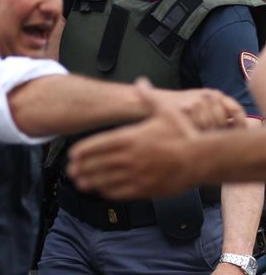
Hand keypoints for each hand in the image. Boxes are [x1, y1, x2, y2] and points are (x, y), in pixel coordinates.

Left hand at [68, 81, 235, 199]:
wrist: (203, 158)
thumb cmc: (185, 134)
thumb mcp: (166, 112)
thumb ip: (149, 98)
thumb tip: (141, 82)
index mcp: (132, 138)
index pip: (100, 144)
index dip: (84, 150)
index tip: (72, 154)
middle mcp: (131, 156)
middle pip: (99, 163)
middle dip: (83, 167)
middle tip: (70, 170)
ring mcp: (138, 174)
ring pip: (107, 179)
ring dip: (91, 181)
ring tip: (79, 183)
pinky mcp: (147, 188)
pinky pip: (123, 192)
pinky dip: (109, 191)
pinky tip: (102, 191)